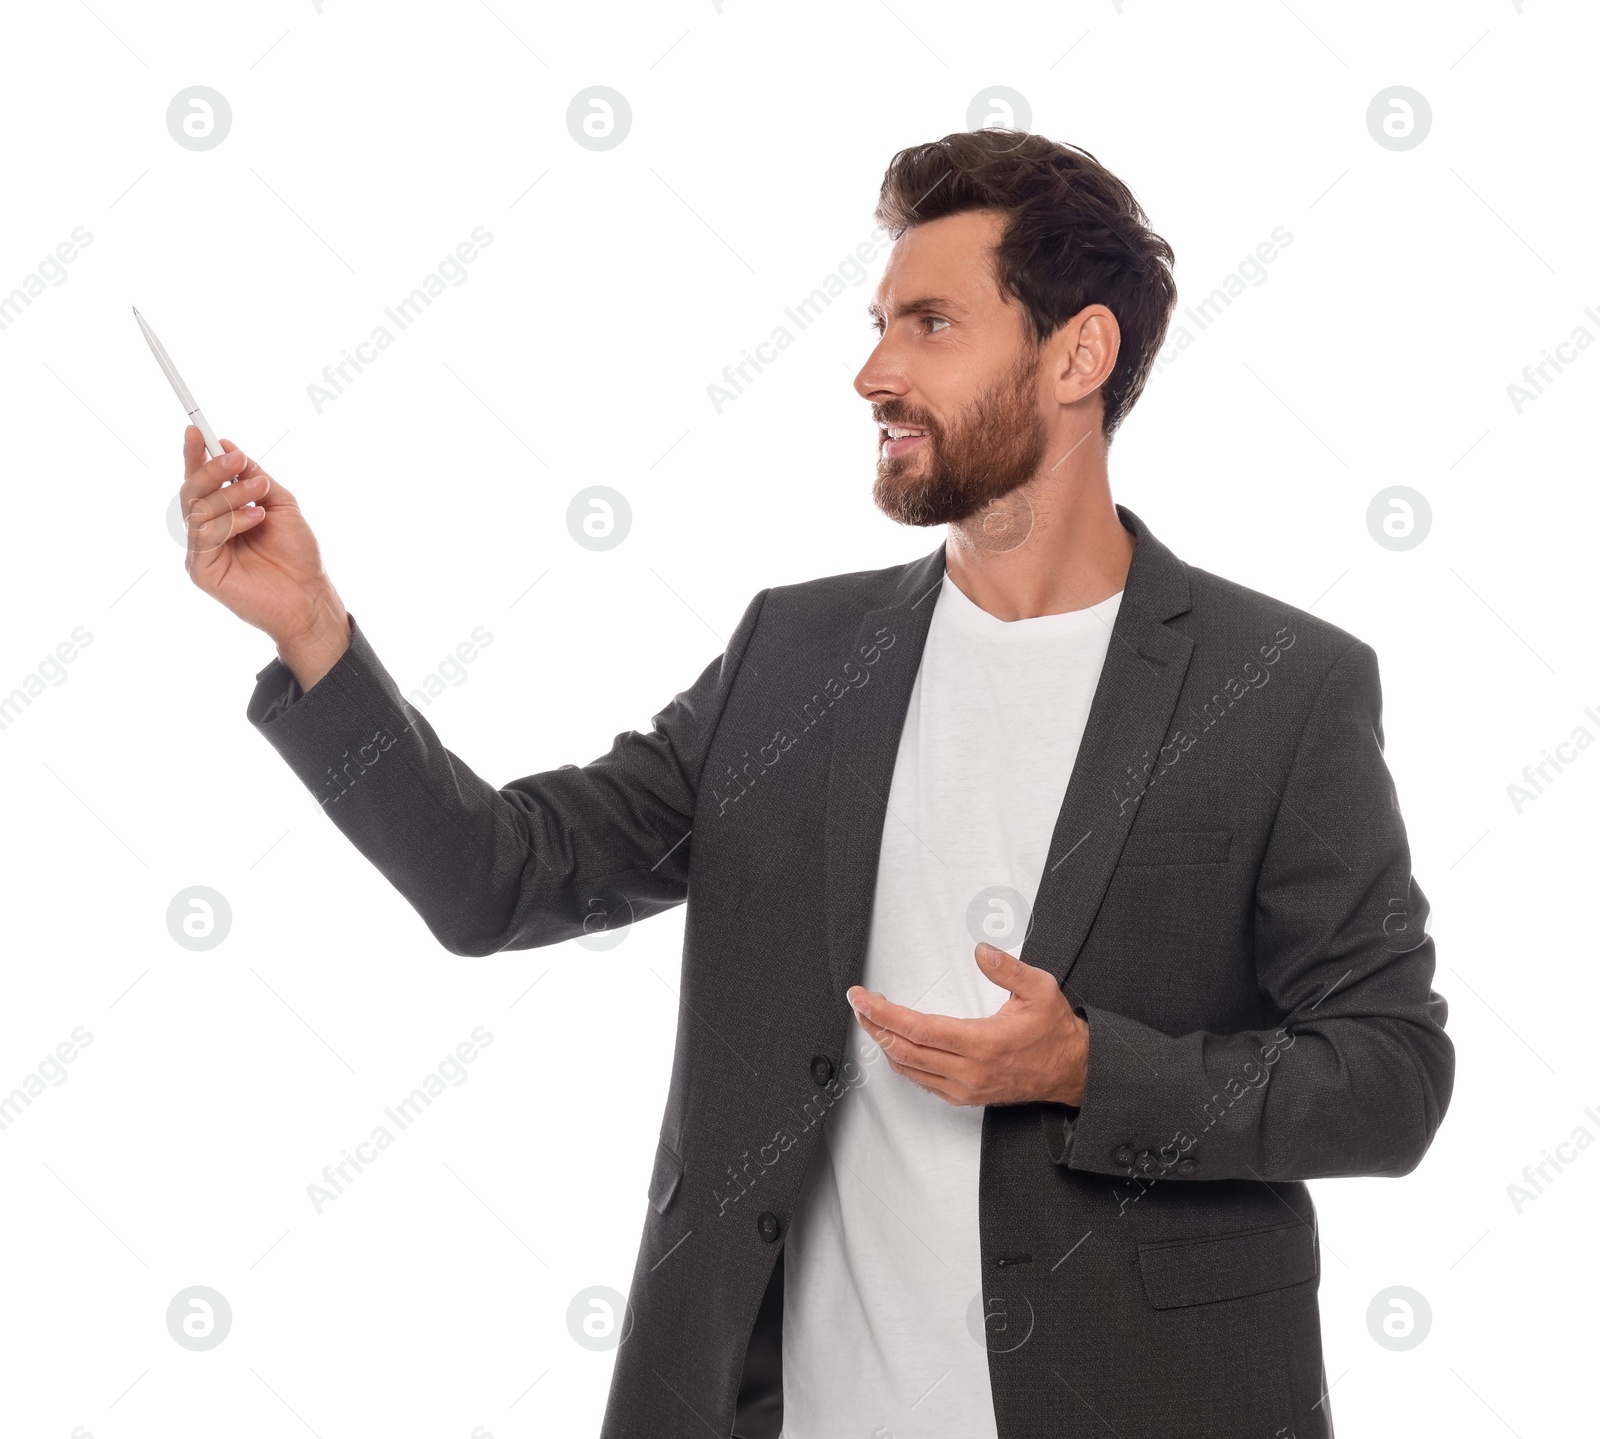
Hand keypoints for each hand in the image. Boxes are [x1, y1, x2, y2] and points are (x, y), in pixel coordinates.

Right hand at [180, 426, 348, 684]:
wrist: (310, 594)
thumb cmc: (298, 553)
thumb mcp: (280, 504)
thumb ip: (255, 477)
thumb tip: (228, 446)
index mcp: (223, 513)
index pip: (201, 480)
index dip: (196, 454)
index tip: (197, 428)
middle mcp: (208, 530)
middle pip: (192, 490)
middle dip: (213, 469)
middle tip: (238, 458)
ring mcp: (202, 550)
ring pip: (199, 508)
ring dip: (231, 494)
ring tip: (261, 493)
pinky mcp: (202, 570)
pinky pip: (206, 535)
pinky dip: (232, 521)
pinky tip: (257, 519)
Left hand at [847, 942, 1088, 1106]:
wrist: (1072, 1072)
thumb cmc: (1054, 1032)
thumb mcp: (1040, 990)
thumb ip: (1008, 969)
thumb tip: (981, 950)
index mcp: (981, 1043)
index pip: (917, 1029)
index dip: (883, 1013)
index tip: (862, 998)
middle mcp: (968, 1071)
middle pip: (903, 1050)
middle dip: (874, 1026)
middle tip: (857, 1005)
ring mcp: (964, 1088)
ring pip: (908, 1069)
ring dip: (884, 1044)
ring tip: (871, 1020)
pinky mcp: (965, 1097)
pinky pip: (922, 1081)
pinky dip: (902, 1061)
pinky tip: (896, 1044)